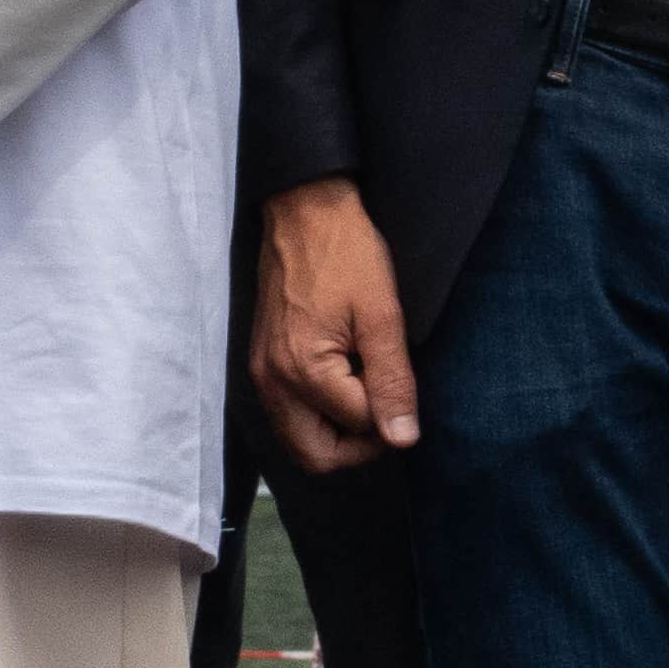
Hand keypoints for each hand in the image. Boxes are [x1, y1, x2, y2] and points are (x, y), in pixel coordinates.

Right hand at [254, 178, 420, 470]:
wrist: (304, 211)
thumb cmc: (346, 254)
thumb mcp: (382, 317)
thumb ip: (392, 382)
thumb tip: (403, 440)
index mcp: (303, 372)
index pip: (358, 428)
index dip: (392, 418)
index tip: (407, 389)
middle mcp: (272, 382)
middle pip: (315, 456)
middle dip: (358, 447)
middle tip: (388, 410)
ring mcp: (261, 373)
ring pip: (299, 438)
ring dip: (337, 431)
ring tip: (367, 389)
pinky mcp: (261, 362)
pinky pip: (288, 412)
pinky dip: (318, 412)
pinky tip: (344, 378)